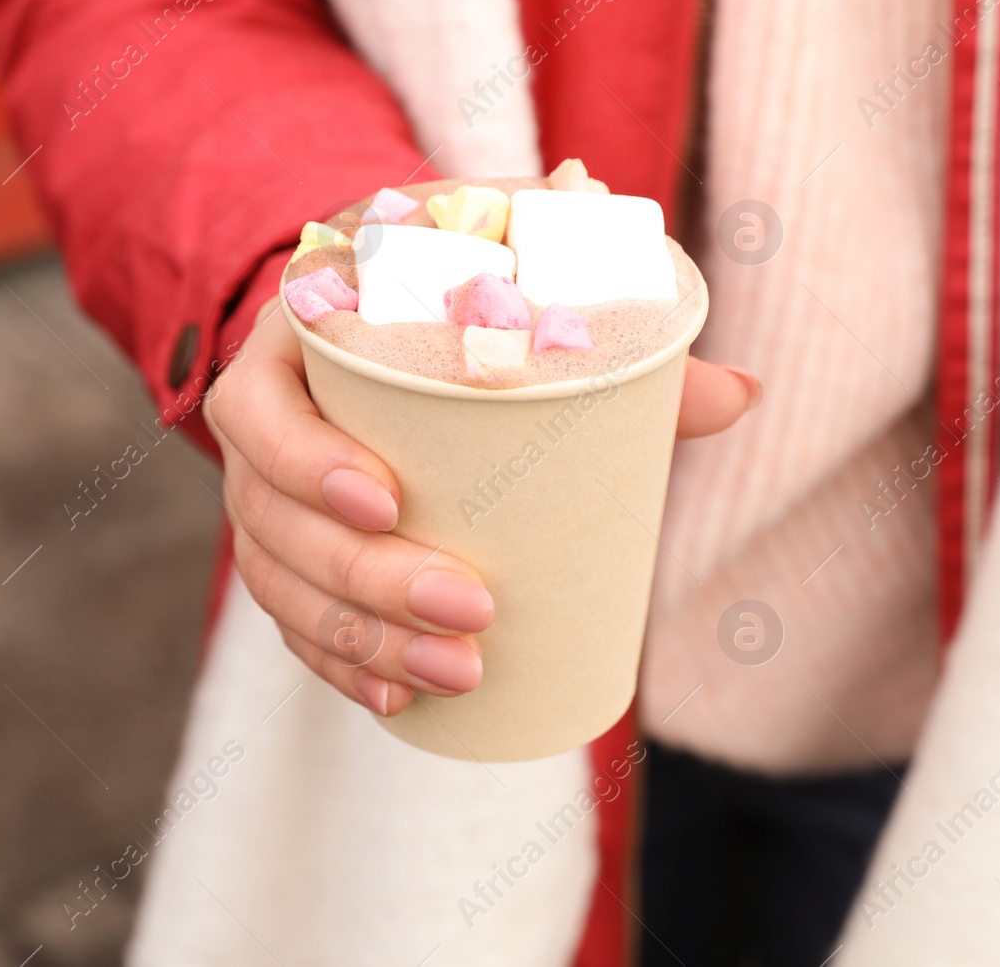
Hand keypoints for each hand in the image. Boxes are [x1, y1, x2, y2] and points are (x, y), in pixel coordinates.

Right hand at [205, 298, 759, 715]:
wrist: (393, 320)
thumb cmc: (460, 305)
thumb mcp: (517, 300)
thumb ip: (620, 341)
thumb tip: (741, 393)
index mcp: (296, 346)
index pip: (258, 409)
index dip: (306, 461)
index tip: (388, 501)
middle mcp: (266, 429)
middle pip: (276, 519)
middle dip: (367, 579)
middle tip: (470, 607)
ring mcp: (269, 499)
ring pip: (282, 585)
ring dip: (361, 640)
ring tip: (455, 671)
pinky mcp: (290, 555)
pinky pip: (290, 623)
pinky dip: (341, 665)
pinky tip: (398, 698)